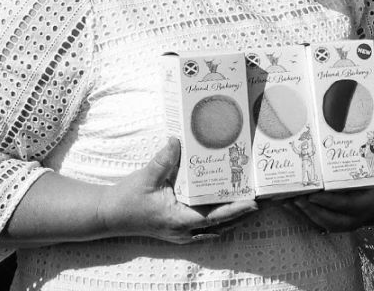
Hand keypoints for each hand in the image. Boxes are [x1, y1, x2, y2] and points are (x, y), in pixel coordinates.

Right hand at [97, 138, 258, 242]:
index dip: (236, 210)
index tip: (255, 202)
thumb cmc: (126, 199)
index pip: (214, 216)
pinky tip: (231, 206)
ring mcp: (182, 232)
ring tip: (255, 201)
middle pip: (222, 225)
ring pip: (217, 228)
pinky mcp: (179, 228)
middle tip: (266, 200)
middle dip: (244, 213)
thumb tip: (177, 140)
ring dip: (235, 216)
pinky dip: (222, 218)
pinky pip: (207, 227)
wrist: (108, 216)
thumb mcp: (145, 177)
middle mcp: (184, 230)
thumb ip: (162, 160)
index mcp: (179, 219)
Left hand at [290, 127, 373, 232]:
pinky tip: (288, 205)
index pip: (348, 205)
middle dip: (311, 210)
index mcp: (368, 203)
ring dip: (303, 215)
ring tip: (287, 201)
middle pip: (331, 219)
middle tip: (295, 197)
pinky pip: (318, 224)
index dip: (330, 202)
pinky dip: (303, 216)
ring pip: (322, 224)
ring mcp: (346, 223)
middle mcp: (357, 217)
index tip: (314, 195)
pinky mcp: (336, 224)